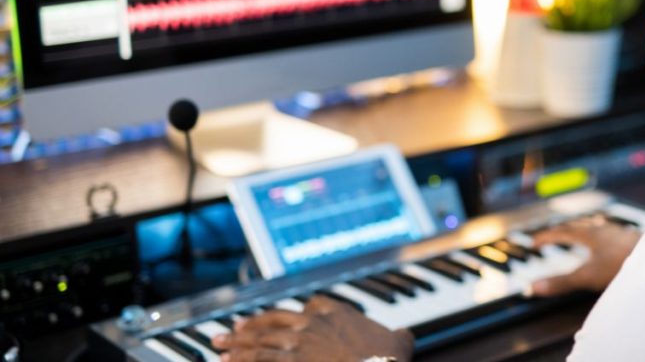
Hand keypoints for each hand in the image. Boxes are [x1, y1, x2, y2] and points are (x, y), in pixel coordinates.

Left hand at [213, 295, 412, 361]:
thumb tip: (407, 336)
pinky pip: (257, 360)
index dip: (289, 315)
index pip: (306, 307)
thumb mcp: (399, 342)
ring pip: (258, 339)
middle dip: (249, 326)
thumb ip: (399, 336)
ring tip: (219, 346)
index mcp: (334, 311)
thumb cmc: (387, 360)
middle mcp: (310, 322)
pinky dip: (239, 360)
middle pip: (272, 320)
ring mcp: (296, 343)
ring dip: (236, 343)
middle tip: (231, 331)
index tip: (281, 319)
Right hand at [530, 218, 641, 296]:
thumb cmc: (622, 265)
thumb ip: (562, 283)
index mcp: (591, 234)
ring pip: (601, 229)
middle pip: (581, 227)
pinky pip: (617, 237)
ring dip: (588, 232)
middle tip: (556, 234)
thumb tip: (533, 287)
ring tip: (586, 234)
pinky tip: (617, 244)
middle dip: (566, 231)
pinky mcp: (637, 241)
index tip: (534, 242)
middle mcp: (606, 230)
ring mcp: (622, 234)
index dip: (547, 237)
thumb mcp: (588, 277)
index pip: (563, 232)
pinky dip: (608, 239)